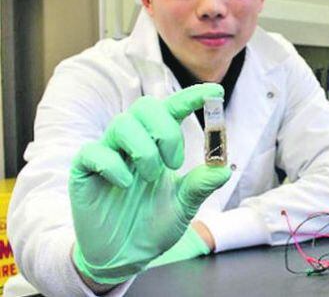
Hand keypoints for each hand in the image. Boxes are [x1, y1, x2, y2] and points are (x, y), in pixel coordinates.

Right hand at [69, 83, 231, 285]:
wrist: (124, 256)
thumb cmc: (153, 225)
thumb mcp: (184, 206)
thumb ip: (201, 185)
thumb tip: (224, 168)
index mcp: (159, 144)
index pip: (174, 110)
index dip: (193, 98)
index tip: (215, 92)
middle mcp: (133, 142)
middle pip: (145, 107)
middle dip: (165, 129)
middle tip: (174, 162)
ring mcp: (108, 153)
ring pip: (122, 124)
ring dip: (144, 150)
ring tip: (151, 177)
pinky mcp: (85, 170)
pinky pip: (95, 152)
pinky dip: (113, 165)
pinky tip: (123, 184)